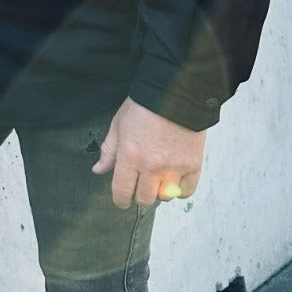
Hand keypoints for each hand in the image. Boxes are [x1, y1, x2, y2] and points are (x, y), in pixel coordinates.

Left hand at [90, 97, 204, 208]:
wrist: (176, 92)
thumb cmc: (144, 106)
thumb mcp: (118, 125)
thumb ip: (109, 151)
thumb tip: (98, 170)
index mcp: (129, 157)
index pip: (122, 192)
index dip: (120, 200)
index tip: (122, 200)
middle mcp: (151, 166)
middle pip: (144, 198)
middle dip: (139, 194)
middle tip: (140, 184)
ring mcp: (174, 167)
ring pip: (165, 197)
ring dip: (159, 192)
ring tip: (158, 180)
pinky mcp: (192, 164)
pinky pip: (186, 191)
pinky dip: (180, 190)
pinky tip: (174, 180)